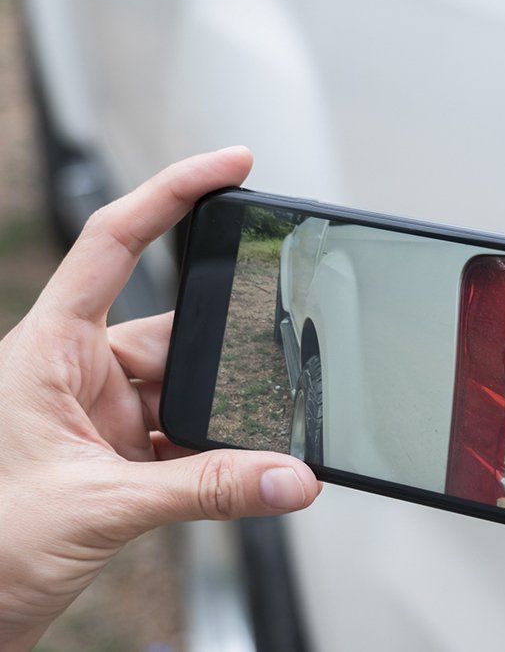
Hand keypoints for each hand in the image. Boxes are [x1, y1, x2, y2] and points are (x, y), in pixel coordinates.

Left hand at [0, 148, 320, 649]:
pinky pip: (185, 436)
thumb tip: (288, 477)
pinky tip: (234, 473)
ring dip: (220, 421)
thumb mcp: (100, 508)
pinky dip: (215, 454)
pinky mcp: (118, 454)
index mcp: (46, 350)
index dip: (171, 192)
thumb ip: (205, 490)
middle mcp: (74, 371)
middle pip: (172, 332)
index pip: (114, 243)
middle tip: (268, 374)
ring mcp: (98, 414)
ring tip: (252, 446)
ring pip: (186, 391)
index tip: (230, 166)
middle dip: (220, 359)